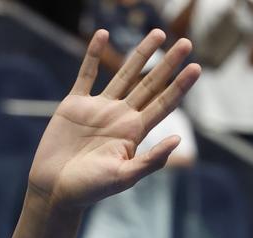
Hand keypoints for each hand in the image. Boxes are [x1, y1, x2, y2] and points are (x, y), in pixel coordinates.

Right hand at [26, 30, 200, 209]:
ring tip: (158, 33)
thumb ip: (151, 160)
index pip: (164, 103)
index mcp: (135, 133)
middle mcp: (121, 117)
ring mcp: (99, 108)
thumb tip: (178, 140)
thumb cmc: (90, 190)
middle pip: (150, 84)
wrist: (55, 189)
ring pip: (124, 73)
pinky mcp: (75, 104)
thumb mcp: (124, 177)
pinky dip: (93, 54)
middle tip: (186, 43)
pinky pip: (86, 74)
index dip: (180, 86)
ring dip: (141, 53)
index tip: (197, 67)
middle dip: (168, 63)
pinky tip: (103, 35)